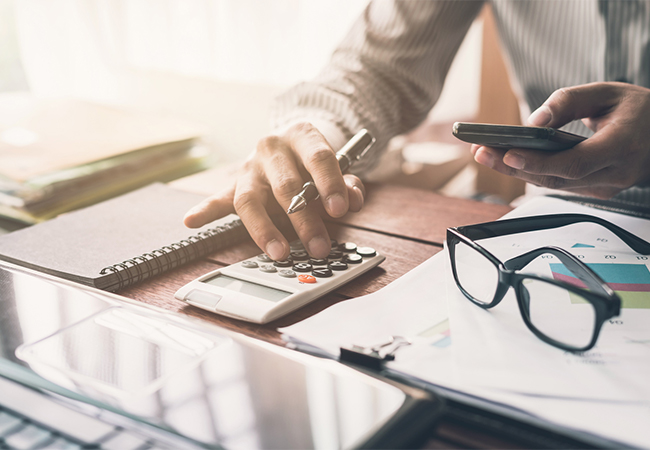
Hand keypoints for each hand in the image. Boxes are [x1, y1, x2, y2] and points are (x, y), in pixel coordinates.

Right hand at [183, 122, 365, 259]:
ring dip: (265, 229)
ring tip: (279, 252)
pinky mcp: (235, 184)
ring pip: (251, 198)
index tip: (340, 210)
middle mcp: (272, 148)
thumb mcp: (338, 168)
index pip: (318, 158)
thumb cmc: (314, 162)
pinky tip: (192, 220)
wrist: (291, 144)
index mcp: (301, 136)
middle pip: (286, 184)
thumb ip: (348, 183)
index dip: (330, 184)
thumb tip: (353, 200)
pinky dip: (205, 211)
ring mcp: (250, 167)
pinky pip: (219, 198)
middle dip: (304, 218)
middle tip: (318, 245)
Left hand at [472, 82, 649, 198]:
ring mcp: (607, 187)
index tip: (508, 152)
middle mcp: (616, 173)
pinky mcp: (597, 190)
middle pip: (556, 178)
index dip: (538, 162)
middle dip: (513, 166)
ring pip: (554, 185)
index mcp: (623, 146)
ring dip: (517, 171)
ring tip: (486, 154)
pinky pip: (560, 184)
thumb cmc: (638, 110)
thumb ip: (568, 102)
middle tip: (482, 152)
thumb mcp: (606, 92)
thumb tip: (533, 122)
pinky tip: (508, 160)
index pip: (575, 163)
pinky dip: (533, 172)